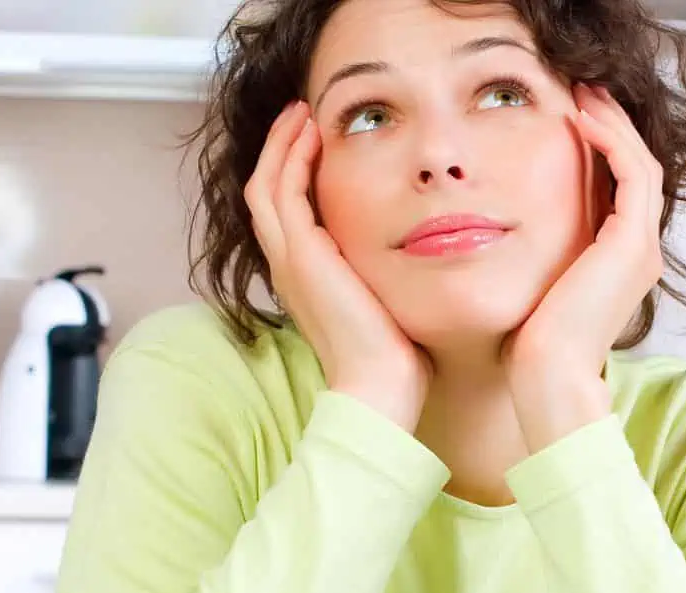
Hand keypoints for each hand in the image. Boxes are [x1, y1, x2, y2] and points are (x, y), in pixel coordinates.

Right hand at [245, 100, 430, 430]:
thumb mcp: (387, 298)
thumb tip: (419, 250)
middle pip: (266, 189)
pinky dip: (293, 158)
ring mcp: (289, 259)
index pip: (285, 210)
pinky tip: (315, 134)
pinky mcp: (301, 255)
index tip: (318, 140)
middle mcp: (288, 265)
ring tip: (304, 113)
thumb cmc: (395, 354)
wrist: (381, 387)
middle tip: (303, 115)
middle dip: (282, 148)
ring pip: (266, 184)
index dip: (295, 171)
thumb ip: (386, 271)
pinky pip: (284, 191)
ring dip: (284, 143)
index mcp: (305, 276)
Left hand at [506, 83, 665, 450]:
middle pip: (636, 168)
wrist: (544, 378)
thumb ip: (531, 254)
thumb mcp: (530, 285)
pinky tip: (577, 118)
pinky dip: (609, 141)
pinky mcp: (631, 244)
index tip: (568, 115)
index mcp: (618, 263)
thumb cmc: (525, 346)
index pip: (620, 187)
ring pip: (640, 163)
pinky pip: (631, 174)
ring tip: (582, 92)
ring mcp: (640, 248)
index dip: (600, 147)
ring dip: (612, 122)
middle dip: (610, 125)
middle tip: (582, 88)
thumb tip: (494, 228)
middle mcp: (638, 253)